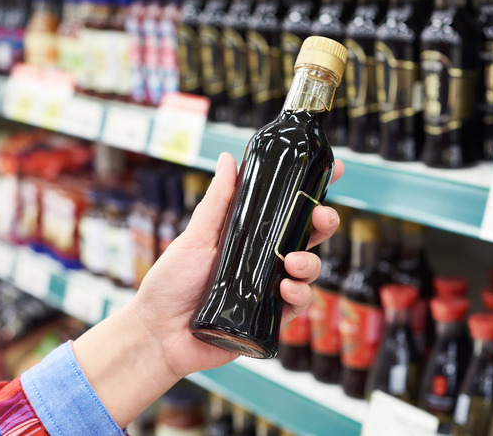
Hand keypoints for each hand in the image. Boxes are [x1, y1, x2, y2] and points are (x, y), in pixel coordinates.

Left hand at [131, 152, 344, 376]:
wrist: (158, 332)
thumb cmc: (171, 283)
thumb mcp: (194, 237)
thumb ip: (217, 201)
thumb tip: (229, 159)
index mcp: (249, 237)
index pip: (287, 210)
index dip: (312, 192)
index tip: (334, 170)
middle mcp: (263, 261)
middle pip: (307, 237)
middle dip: (324, 223)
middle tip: (322, 217)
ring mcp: (269, 290)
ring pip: (309, 271)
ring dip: (311, 263)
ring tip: (293, 264)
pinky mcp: (270, 320)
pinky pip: (299, 305)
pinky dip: (300, 296)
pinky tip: (286, 290)